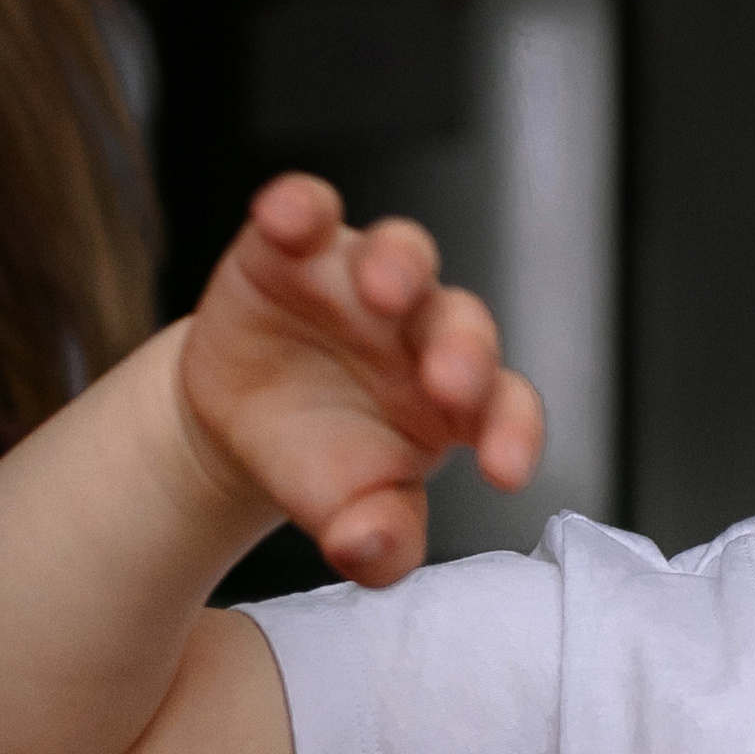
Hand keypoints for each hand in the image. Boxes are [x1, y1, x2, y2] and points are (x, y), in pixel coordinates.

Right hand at [177, 175, 543, 586]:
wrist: (241, 420)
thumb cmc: (321, 460)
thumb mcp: (348, 511)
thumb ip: (377, 542)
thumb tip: (367, 548)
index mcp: (460, 400)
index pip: (508, 405)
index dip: (513, 433)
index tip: (504, 473)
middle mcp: (424, 329)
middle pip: (465, 321)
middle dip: (462, 348)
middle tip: (447, 383)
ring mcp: (363, 279)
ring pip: (404, 250)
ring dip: (399, 263)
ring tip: (382, 290)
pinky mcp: (296, 248)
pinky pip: (309, 211)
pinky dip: (300, 205)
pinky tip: (284, 217)